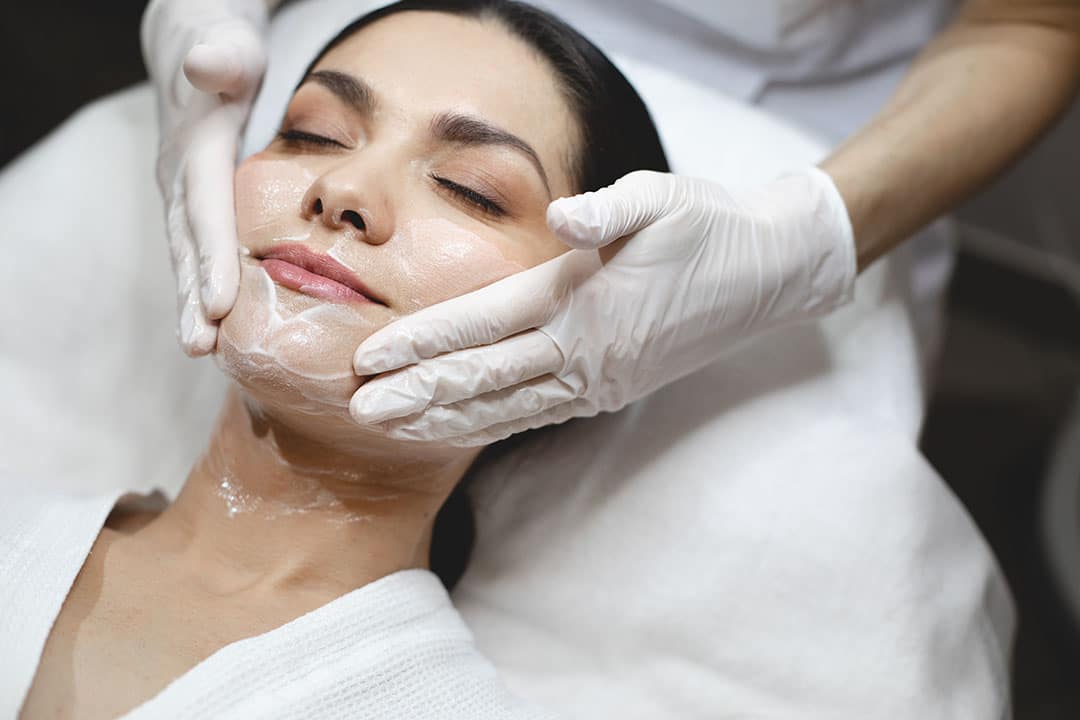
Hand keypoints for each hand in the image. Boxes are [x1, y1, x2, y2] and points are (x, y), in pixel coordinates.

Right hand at [142, 0, 268, 354]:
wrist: (199, 55)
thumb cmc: (226, 52)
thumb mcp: (227, 44)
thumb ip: (220, 54)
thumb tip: (207, 66)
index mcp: (195, 149)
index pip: (205, 209)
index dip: (213, 256)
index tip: (221, 303)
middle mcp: (180, 178)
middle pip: (186, 244)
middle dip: (192, 297)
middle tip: (201, 346)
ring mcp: (183, 195)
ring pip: (187, 256)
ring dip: (193, 304)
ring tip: (202, 349)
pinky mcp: (193, 206)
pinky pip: (198, 252)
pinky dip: (203, 288)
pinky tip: (217, 326)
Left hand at [349, 167, 856, 445]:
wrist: (770, 274)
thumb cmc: (709, 226)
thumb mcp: (662, 198)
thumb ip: (608, 209)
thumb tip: (561, 216)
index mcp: (582, 298)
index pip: (484, 324)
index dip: (424, 342)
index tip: (371, 357)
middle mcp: (584, 349)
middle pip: (484, 378)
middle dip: (417, 395)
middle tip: (357, 411)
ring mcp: (598, 378)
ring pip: (506, 408)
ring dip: (445, 420)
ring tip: (392, 430)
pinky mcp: (611, 390)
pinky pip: (538, 414)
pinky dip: (491, 424)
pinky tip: (459, 429)